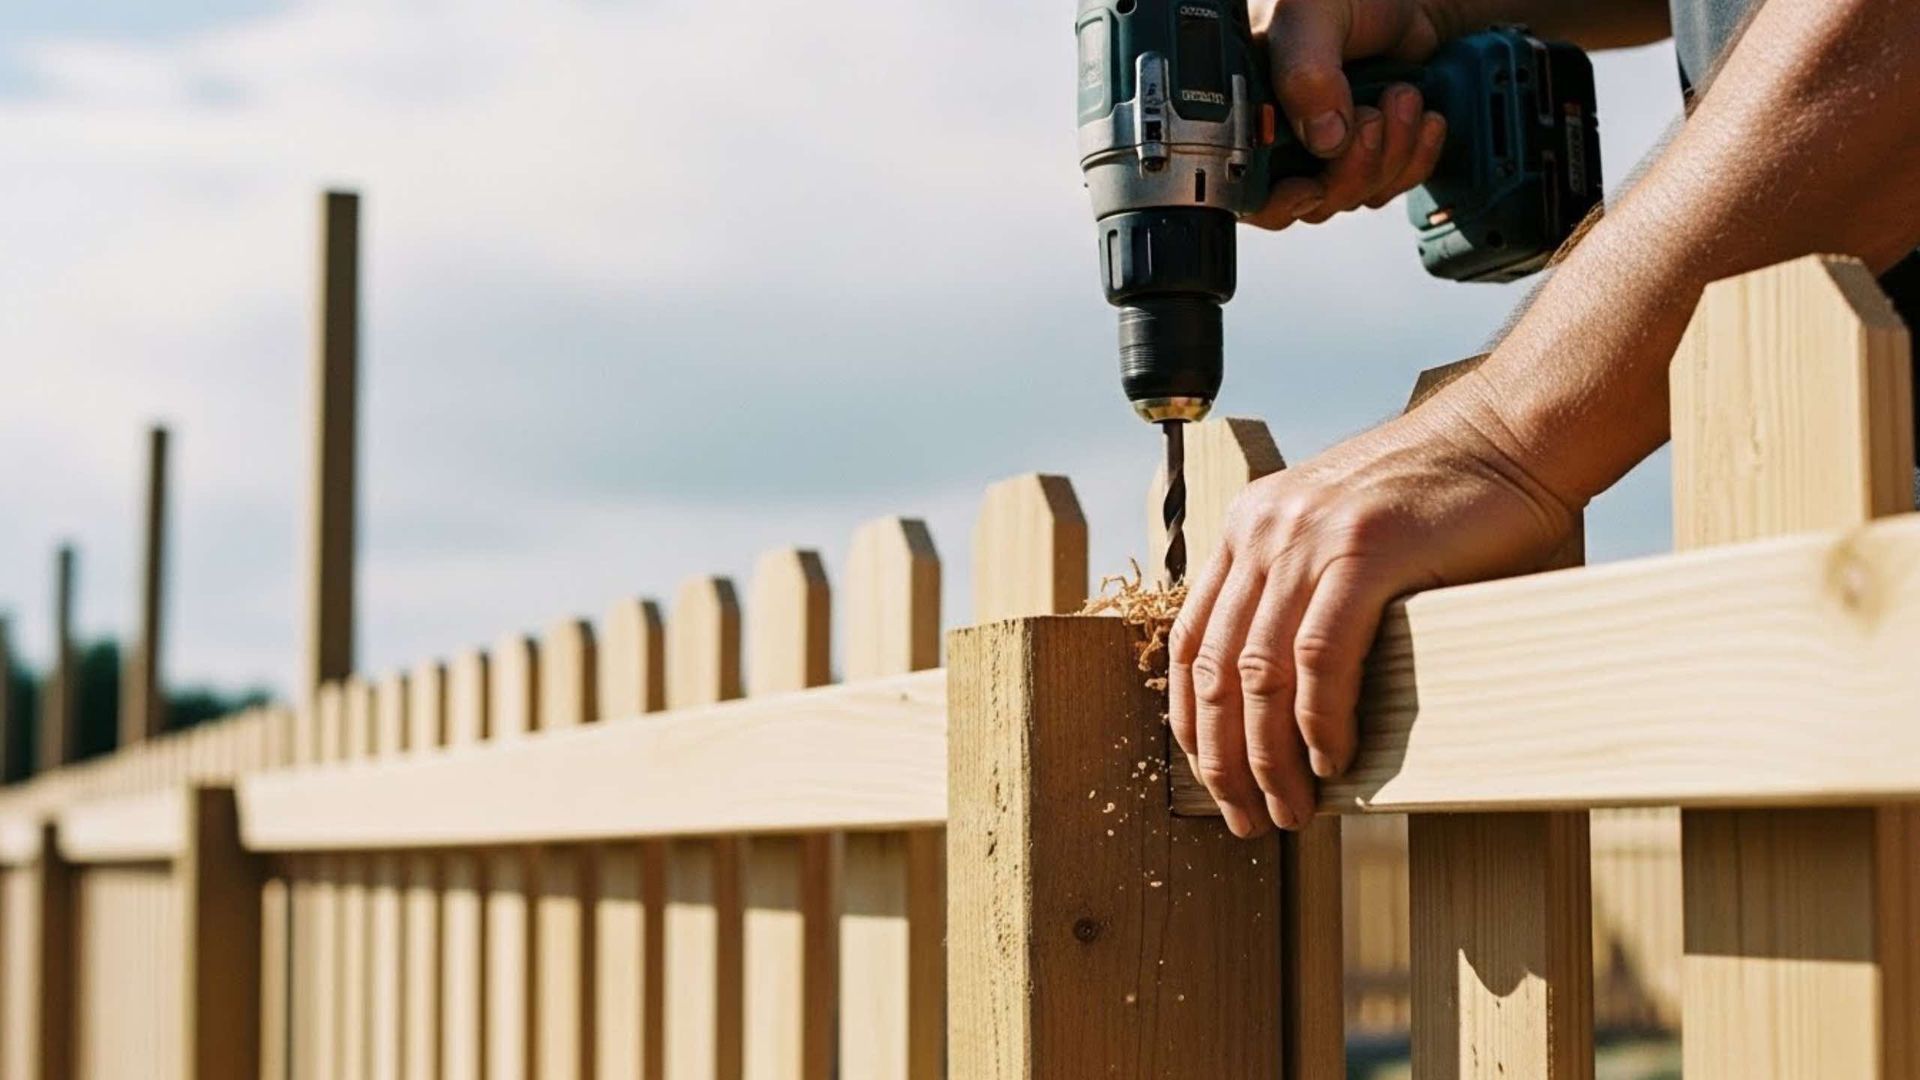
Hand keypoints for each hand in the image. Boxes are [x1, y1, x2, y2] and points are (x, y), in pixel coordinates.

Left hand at [1167, 382, 1578, 836]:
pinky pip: (1320, 656)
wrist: (1512, 433)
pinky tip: (1333, 760)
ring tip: (1291, 810)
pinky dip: (1320, 719)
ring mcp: (1309, 537)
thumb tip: (1294, 707)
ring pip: (1259, 672)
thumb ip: (1310, 596)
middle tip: (1248, 819)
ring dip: (1269, 757)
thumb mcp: (1349, 539)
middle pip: (1216, 668)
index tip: (1212, 781)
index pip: (1191, 643)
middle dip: (1223, 759)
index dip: (1194, 723)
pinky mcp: (1365, 551)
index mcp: (1249, 528)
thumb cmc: (1446, 502)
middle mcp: (1263, 530)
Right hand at [1246, 0, 1455, 229]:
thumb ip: (1305, 73)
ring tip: (1403, 95)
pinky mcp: (1369, 155)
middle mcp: (1282, 138)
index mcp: (1248, 110)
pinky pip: (1390, 186)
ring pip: (1354, 196)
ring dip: (1391, 155)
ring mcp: (1326, 152)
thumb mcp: (1311, 16)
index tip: (1311, 185)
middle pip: (1308, 203)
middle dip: (1351, 170)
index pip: (1246, 188)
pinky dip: (1416, 158)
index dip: (1278, 200)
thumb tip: (1323, 140)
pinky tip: (1426, 119)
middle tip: (1373, 116)